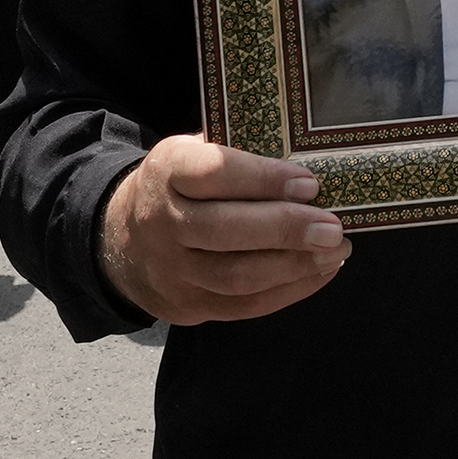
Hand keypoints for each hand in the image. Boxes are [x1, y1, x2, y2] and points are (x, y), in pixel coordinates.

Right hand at [99, 135, 344, 323]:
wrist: (122, 239)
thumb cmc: (180, 186)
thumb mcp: (192, 153)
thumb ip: (237, 152)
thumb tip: (312, 158)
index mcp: (167, 171)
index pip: (213, 173)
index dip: (263, 179)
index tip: (309, 183)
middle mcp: (162, 221)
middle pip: (224, 231)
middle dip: (285, 230)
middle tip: (332, 227)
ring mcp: (171, 270)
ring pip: (236, 276)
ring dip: (294, 266)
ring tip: (335, 251)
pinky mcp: (186, 305)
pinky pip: (243, 306)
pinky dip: (289, 291)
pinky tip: (319, 273)